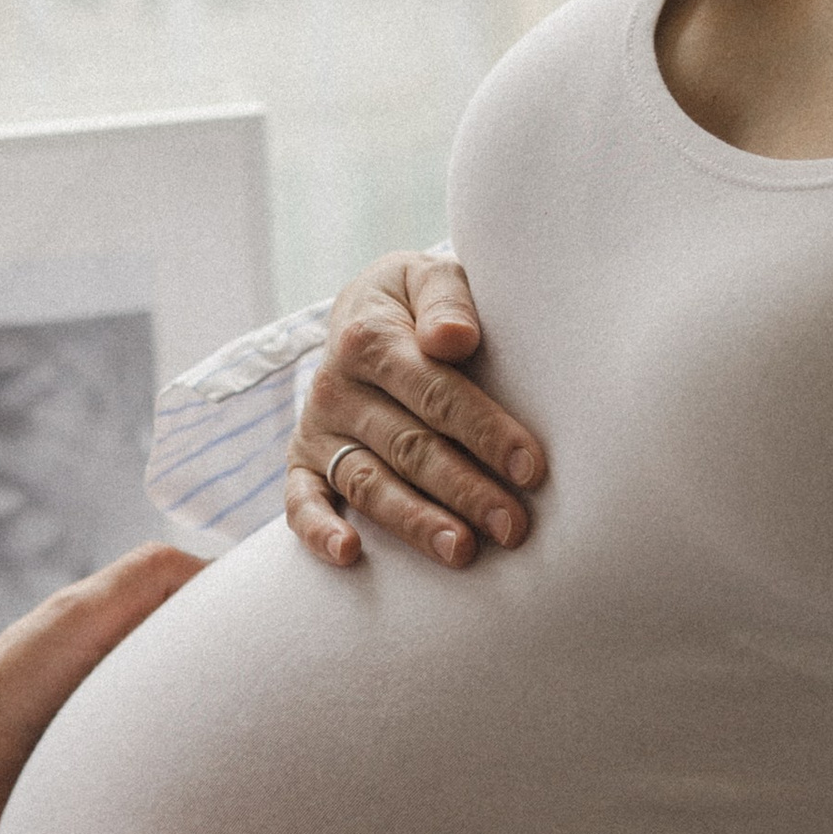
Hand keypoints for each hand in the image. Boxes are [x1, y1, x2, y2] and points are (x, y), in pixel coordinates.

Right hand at [289, 251, 545, 572]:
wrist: (363, 313)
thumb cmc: (419, 305)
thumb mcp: (431, 278)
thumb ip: (447, 300)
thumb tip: (453, 340)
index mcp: (370, 339)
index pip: (435, 392)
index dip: (484, 432)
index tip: (531, 469)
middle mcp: (336, 387)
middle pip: (408, 446)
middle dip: (464, 489)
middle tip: (513, 527)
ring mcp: (318, 430)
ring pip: (367, 483)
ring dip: (414, 521)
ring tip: (461, 552)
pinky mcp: (302, 463)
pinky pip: (301, 501)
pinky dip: (317, 530)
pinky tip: (348, 554)